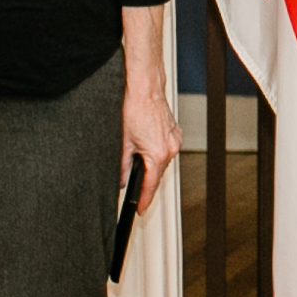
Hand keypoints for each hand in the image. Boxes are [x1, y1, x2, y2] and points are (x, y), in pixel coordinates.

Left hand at [121, 82, 180, 215]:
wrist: (145, 87)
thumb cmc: (134, 108)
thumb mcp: (122, 141)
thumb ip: (122, 165)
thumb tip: (122, 179)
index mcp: (158, 153)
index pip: (151, 184)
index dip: (145, 199)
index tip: (141, 209)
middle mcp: (171, 147)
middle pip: (158, 173)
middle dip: (147, 182)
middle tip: (136, 192)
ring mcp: (175, 138)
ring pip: (162, 161)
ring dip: (152, 166)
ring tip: (138, 166)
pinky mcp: (174, 131)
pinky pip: (166, 149)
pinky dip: (156, 153)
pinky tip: (146, 147)